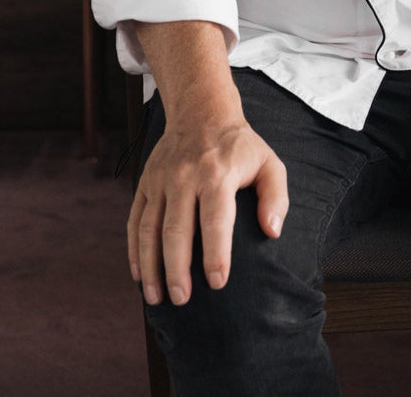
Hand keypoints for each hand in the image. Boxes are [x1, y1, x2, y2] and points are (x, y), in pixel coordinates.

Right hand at [128, 117, 287, 307]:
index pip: (215, 218)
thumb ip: (276, 197)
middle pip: (176, 229)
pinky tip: (139, 275)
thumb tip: (271, 231)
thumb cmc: (239, 146)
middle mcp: (184, 176)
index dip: (216, 252)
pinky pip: (135, 220)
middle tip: (183, 299)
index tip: (218, 282)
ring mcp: (161, 179)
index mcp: (217, 173)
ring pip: (150, 228)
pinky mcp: (145, 182)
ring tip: (157, 298)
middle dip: (177, 268)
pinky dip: (134, 249)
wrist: (201, 110)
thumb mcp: (269, 163)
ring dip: (151, 266)